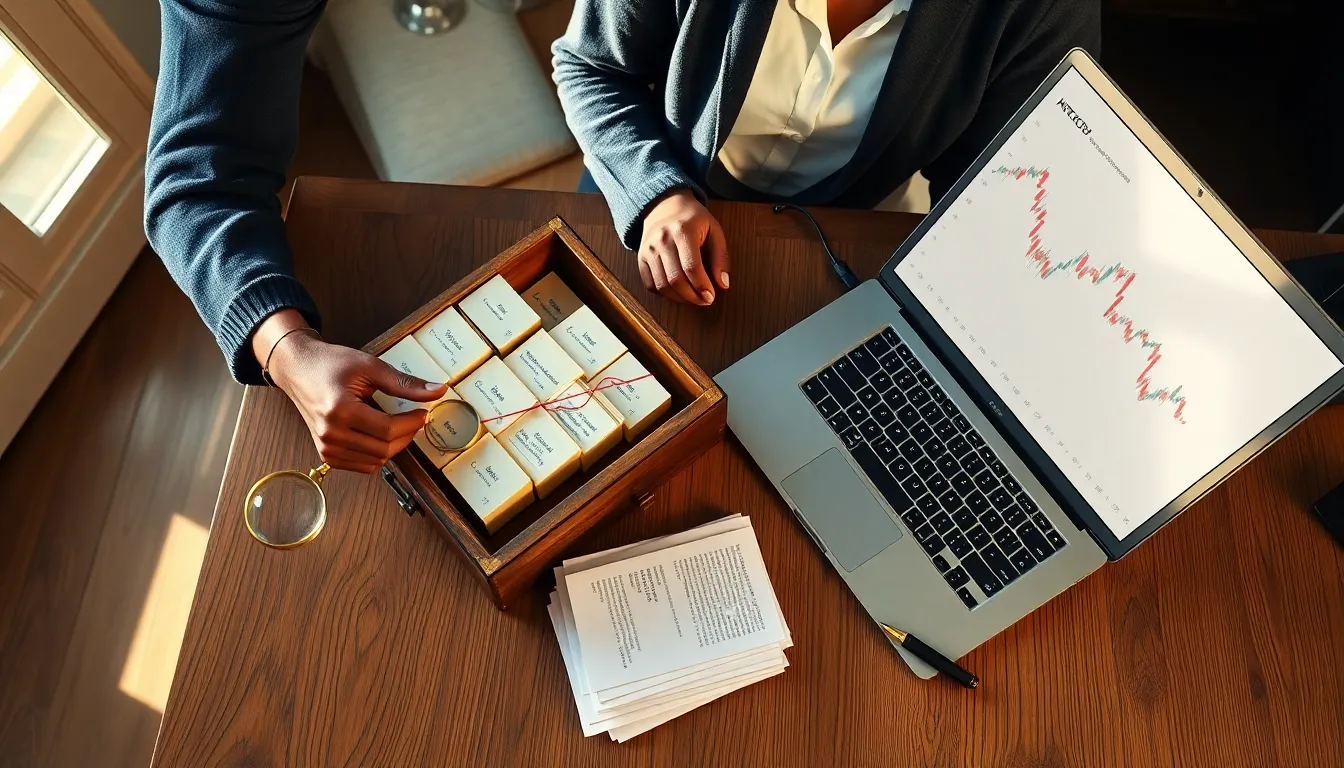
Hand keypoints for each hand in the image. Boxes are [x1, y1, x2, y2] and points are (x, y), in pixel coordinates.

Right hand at [254, 311, 448, 472]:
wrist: (299, 369)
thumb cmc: (330, 364)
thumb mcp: (370, 366)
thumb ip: (405, 383)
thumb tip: (437, 391)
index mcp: (339, 410)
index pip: (387, 430)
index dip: (412, 423)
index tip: (423, 412)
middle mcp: (330, 434)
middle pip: (383, 448)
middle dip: (407, 435)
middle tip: (415, 418)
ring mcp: (326, 447)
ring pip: (375, 461)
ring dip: (394, 446)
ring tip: (398, 426)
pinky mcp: (326, 454)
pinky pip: (363, 466)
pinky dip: (378, 455)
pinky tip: (381, 436)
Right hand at [638, 189, 729, 305]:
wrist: (665, 206)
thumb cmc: (694, 220)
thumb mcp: (714, 230)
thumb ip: (720, 257)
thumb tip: (723, 284)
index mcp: (682, 230)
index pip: (691, 267)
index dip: (702, 286)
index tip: (711, 296)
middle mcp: (661, 240)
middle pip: (675, 279)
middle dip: (692, 296)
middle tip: (704, 300)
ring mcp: (648, 250)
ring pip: (661, 285)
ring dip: (679, 298)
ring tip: (693, 298)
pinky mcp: (641, 258)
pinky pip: (650, 285)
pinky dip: (664, 294)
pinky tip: (677, 292)